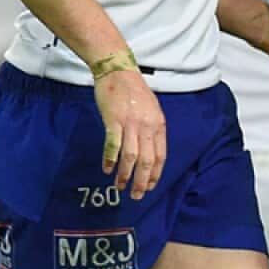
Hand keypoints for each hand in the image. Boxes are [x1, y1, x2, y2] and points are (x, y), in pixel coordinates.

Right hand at [93, 70, 165, 199]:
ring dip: (125, 175)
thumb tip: (149, 149)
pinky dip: (110, 160)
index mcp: (159, 125)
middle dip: (142, 181)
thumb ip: (152, 129)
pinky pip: (113, 145)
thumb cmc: (134, 91)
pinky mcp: (114, 121)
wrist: (119, 72)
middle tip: (137, 196)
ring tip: (120, 187)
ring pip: (130, 157)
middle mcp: (148, 127)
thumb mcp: (152, 110)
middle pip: (147, 161)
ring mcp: (131, 124)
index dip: (155, 174)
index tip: (150, 186)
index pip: (160, 156)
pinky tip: (107, 170)